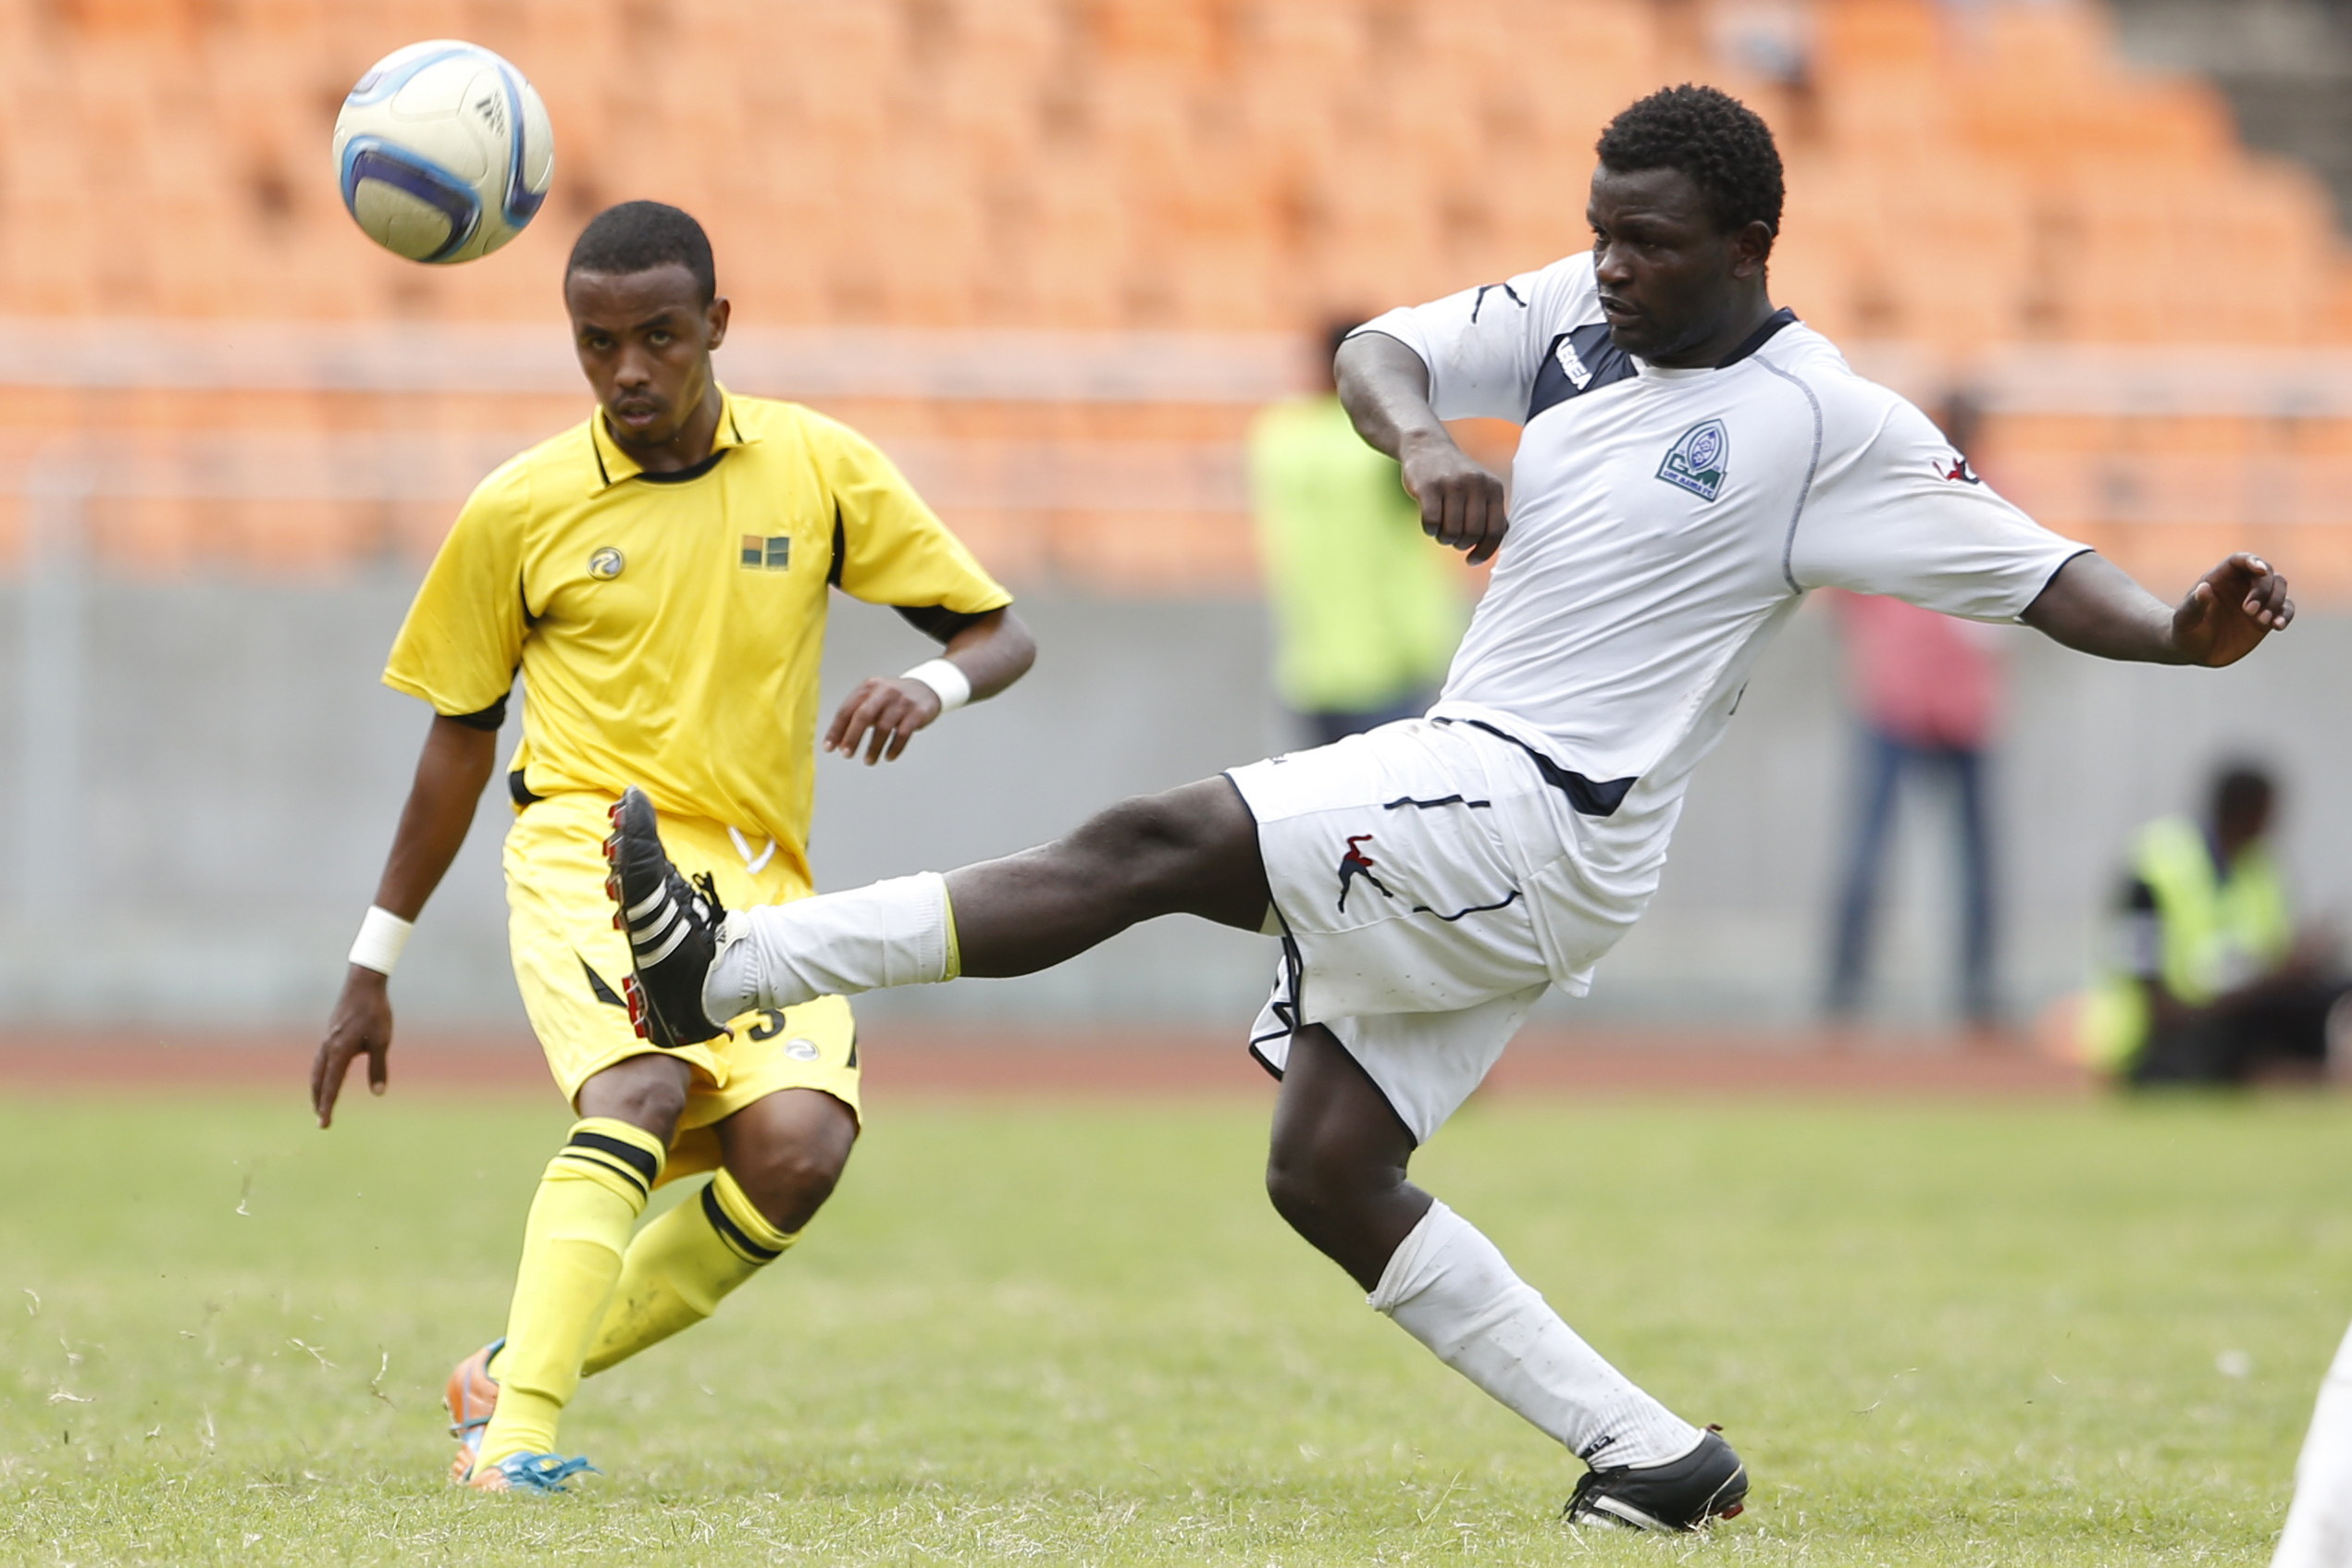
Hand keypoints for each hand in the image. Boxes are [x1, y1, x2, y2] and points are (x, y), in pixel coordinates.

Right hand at [313, 966, 392, 1127]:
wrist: (364, 984)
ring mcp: (327, 1039)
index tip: (324, 1124)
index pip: (331, 1086)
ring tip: (320, 1100)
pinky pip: (321, 1058)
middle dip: (318, 1100)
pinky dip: (320, 1072)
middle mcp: (328, 1047)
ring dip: (317, 1087)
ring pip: (317, 1069)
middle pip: (319, 1080)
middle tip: (320, 1118)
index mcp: (340, 1052)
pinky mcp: (331, 1033)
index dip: (328, 1107)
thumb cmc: (375, 1012)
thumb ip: (378, 1068)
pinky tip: (328, 1073)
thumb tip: (378, 1093)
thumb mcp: (382, 1041)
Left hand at [824, 676, 943, 764]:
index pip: (847, 710)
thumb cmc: (892, 699)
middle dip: (852, 737)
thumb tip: (838, 742)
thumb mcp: (873, 699)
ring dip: (874, 747)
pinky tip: (888, 756)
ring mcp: (902, 701)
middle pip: (863, 715)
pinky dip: (894, 748)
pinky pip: (903, 734)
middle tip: (846, 754)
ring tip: (868, 761)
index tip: (829, 748)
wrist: (926, 688)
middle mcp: (884, 691)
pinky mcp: (917, 712)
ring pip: (883, 727)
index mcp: (868, 687)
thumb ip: (855, 716)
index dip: (836, 730)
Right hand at [1399, 432, 1508, 564]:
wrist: (1427, 447)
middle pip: (1472, 534)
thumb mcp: (1481, 487)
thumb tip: (1502, 537)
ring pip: (1451, 531)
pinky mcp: (1428, 486)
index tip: (1472, 560)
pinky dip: (1429, 531)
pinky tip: (1429, 525)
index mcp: (1493, 488)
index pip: (1495, 531)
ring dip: (1444, 539)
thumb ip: (1493, 511)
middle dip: (1461, 545)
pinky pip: (1431, 523)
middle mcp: (1475, 484)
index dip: (1484, 551)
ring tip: (1441, 532)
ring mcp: (1451, 484)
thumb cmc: (1456, 476)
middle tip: (1453, 540)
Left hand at [2171, 552, 2292, 666]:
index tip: (2260, 571)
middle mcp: (2241, 584)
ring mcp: (2257, 600)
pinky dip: (2285, 615)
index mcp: (2220, 578)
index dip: (2252, 561)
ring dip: (2276, 601)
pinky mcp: (2266, 616)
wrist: (2194, 650)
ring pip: (2279, 587)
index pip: (2240, 560)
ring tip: (2262, 621)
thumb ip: (2193, 604)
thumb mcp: (2184, 619)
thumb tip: (2203, 588)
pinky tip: (2278, 626)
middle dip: (2263, 589)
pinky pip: (2285, 609)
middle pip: (2265, 573)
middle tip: (2249, 610)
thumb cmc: (2185, 630)